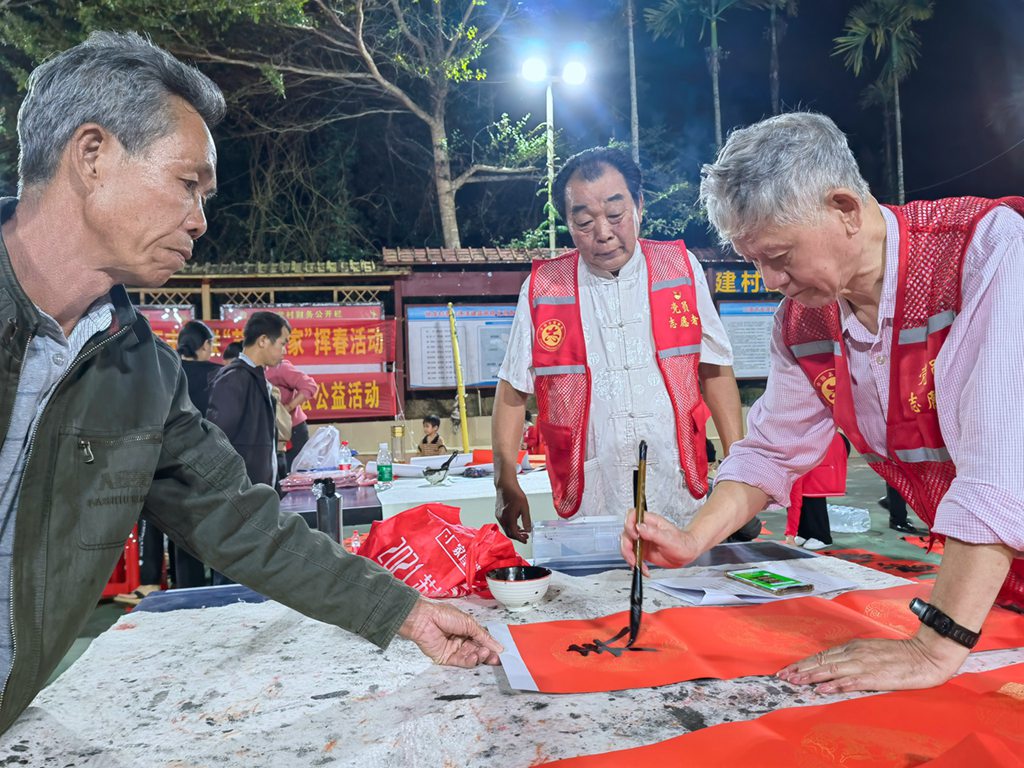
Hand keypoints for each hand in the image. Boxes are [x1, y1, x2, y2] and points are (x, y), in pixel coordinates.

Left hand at [398, 599, 503, 666]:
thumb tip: (497, 646)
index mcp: (466, 629)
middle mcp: (461, 640)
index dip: (491, 646)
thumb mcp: (468, 623)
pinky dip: (469, 661)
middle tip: (496, 658)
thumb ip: (483, 636)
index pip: (482, 640)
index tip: (501, 652)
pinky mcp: (446, 658)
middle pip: (478, 651)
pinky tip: (474, 657)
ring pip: (471, 657)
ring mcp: (454, 650)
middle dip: (488, 654)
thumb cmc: (444, 615)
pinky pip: (460, 662)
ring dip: (479, 657)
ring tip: (484, 653)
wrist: (425, 619)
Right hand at [495, 480, 530, 542]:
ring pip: (506, 528)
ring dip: (514, 531)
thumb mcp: (524, 507)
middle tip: (525, 537)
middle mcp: (502, 518)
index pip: (514, 533)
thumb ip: (526, 520)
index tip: (525, 540)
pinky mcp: (498, 513)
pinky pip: (504, 523)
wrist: (505, 485)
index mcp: (509, 518)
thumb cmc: (514, 493)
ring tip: (522, 531)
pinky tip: (516, 524)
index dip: (520, 538)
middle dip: (517, 536)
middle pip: (509, 533)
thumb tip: (528, 529)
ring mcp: (498, 516)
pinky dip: (510, 526)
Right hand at [620, 509, 700, 574]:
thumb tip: (639, 527)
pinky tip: (643, 568)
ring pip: (627, 545)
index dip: (629, 525)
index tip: (635, 536)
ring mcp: (643, 540)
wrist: (687, 553)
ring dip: (629, 557)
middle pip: (626, 533)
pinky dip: (635, 563)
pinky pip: (633, 555)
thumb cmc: (683, 543)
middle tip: (633, 557)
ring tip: (638, 565)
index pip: (633, 515)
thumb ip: (653, 532)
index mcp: (651, 522)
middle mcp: (644, 530)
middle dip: (626, 546)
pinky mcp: (643, 551)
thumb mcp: (669, 538)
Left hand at [776, 634, 968, 693]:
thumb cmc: (901, 654)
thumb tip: (836, 664)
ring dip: (810, 677)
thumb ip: (854, 656)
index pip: (823, 655)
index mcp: (854, 647)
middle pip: (822, 662)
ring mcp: (864, 664)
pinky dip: (834, 685)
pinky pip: (850, 681)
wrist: (927, 654)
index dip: (804, 663)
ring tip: (795, 682)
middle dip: (800, 670)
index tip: (789, 670)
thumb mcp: (872, 650)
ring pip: (831, 670)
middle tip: (783, 677)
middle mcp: (855, 653)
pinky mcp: (875, 676)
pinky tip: (821, 689)